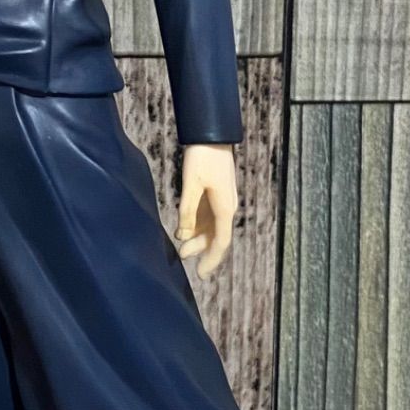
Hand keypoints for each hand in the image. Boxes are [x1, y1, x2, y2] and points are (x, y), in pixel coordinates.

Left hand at [176, 142, 237, 278]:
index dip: (211, 260)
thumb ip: (187, 211)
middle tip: (182, 257)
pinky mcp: (216, 193)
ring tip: (182, 247)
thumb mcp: (191, 185)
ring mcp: (222, 200)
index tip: (201, 275)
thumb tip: (183, 236)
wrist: (212, 134)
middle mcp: (227, 207)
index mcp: (224, 208)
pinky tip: (185, 229)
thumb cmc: (203, 157)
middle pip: (217, 236)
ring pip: (212, 227)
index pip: (221, 242)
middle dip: (201, 250)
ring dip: (198, 238)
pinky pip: (209, 216)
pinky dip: (198, 226)